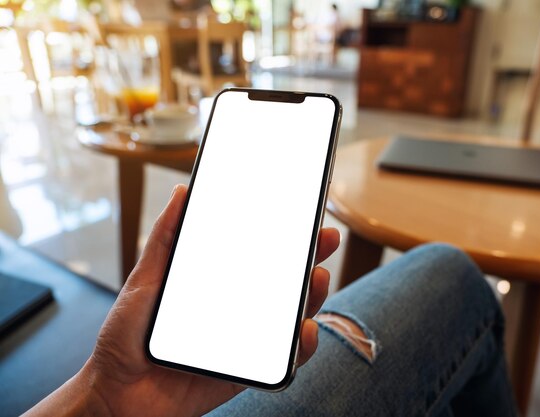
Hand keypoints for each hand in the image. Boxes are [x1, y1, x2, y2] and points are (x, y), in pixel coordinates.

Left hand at [26, 184, 339, 416]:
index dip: (287, 237)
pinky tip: (303, 329)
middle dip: (311, 259)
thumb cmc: (127, 335)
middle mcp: (238, 309)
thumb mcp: (146, 278)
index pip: (261, 257)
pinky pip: (283, 360)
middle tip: (324, 239)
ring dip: (313, 297)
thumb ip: (165, 237)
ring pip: (292, 317)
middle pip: (285, 283)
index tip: (306, 216)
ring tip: (316, 278)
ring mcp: (245, 339)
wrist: (116, 391)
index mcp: (220, 286)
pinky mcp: (246, 371)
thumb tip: (182, 193)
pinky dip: (301, 346)